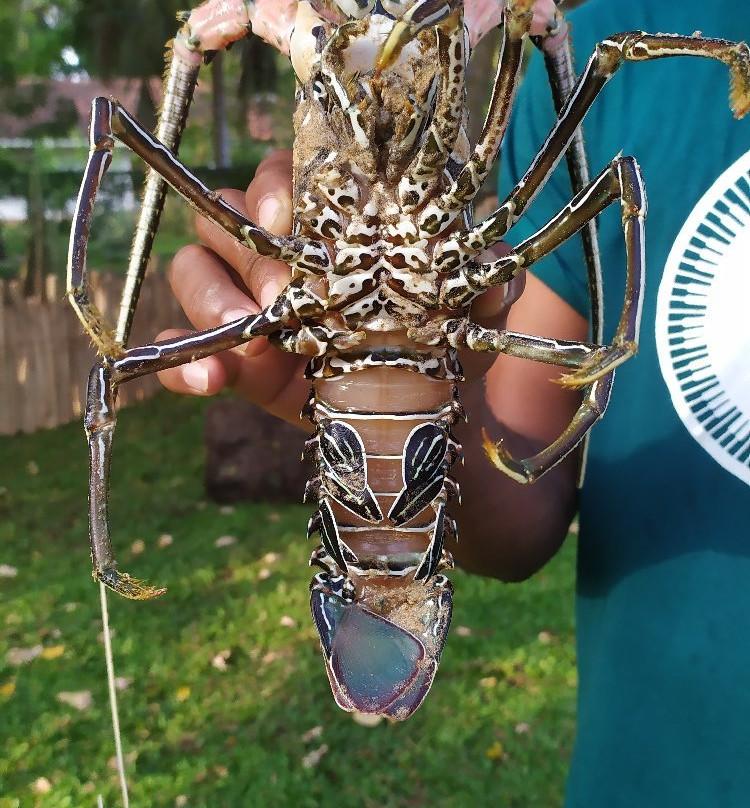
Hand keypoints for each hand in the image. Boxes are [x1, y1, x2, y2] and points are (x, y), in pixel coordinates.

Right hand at [157, 149, 523, 422]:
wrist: (412, 415)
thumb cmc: (436, 346)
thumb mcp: (464, 315)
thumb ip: (480, 285)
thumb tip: (491, 271)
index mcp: (329, 226)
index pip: (283, 176)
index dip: (275, 187)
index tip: (286, 216)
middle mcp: (280, 253)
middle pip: (226, 216)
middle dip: (249, 253)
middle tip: (284, 296)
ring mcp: (249, 305)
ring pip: (192, 269)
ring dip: (212, 301)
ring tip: (254, 343)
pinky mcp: (235, 360)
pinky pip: (183, 348)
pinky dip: (184, 363)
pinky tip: (207, 382)